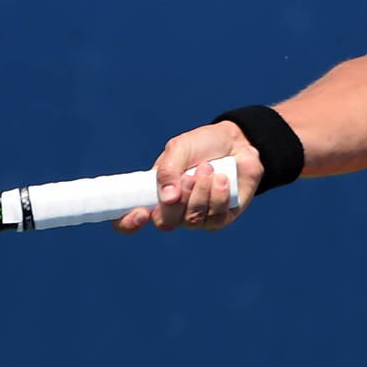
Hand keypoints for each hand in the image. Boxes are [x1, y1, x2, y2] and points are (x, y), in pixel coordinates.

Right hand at [112, 122, 263, 232]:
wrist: (238, 143)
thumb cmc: (203, 145)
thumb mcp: (179, 148)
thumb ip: (167, 170)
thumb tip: (166, 198)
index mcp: (155, 194)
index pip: (130, 220)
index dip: (128, 223)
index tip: (140, 213)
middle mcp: (173, 211)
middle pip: (165, 223)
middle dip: (178, 199)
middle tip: (189, 176)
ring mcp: (197, 217)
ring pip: (192, 220)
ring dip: (201, 192)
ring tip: (209, 168)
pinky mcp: (220, 219)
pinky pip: (215, 219)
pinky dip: (218, 196)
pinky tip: (222, 179)